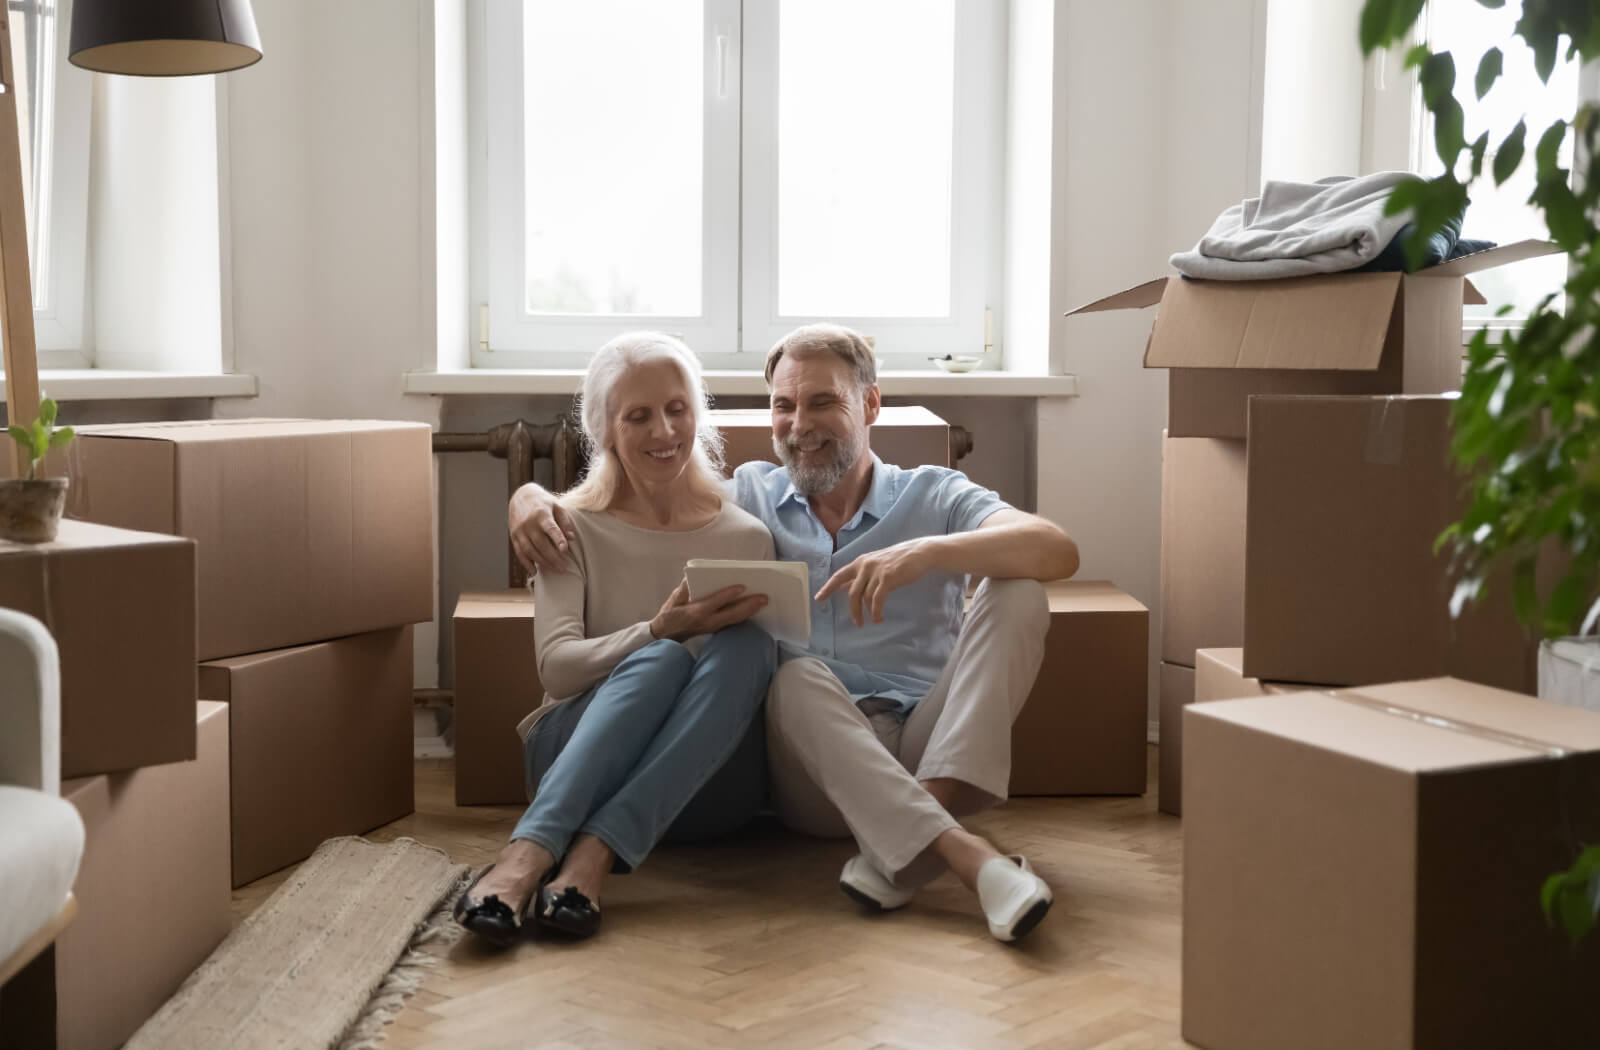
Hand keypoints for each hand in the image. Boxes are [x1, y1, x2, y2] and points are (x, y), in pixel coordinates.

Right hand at [509, 482, 577, 575]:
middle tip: (564, 568)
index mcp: (541, 514)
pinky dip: (526, 564)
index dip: (558, 539)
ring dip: (542, 563)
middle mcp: (528, 523)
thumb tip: (571, 538)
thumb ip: (565, 522)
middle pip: (540, 544)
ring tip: (555, 570)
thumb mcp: (557, 506)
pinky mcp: (513, 536)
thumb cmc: (544, 503)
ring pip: (530, 551)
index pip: (550, 528)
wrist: (521, 496)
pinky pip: (519, 553)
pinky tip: (535, 572)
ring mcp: (519, 531)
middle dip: (553, 558)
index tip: (565, 550)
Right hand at [649, 579, 768, 642]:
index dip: (728, 595)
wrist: (665, 636)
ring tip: (763, 603)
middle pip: (732, 613)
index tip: (742, 587)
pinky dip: (744, 617)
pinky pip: (732, 623)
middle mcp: (707, 621)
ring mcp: (712, 627)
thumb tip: (691, 578)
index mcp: (696, 612)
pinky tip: (753, 611)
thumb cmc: (668, 615)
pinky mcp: (715, 630)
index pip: (715, 602)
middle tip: (764, 597)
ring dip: (750, 611)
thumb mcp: (672, 600)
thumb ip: (683, 590)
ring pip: (735, 620)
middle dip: (749, 605)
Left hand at [815, 540, 931, 625]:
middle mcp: (865, 565)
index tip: (818, 599)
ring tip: (873, 620)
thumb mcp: (876, 565)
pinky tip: (878, 617)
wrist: (919, 553)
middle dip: (853, 610)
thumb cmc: (898, 560)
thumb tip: (847, 588)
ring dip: (868, 612)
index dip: (828, 588)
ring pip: (865, 597)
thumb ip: (862, 576)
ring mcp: (876, 571)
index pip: (839, 576)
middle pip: (852, 592)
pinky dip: (876, 611)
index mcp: (860, 562)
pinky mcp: (887, 578)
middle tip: (857, 622)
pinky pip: (877, 599)